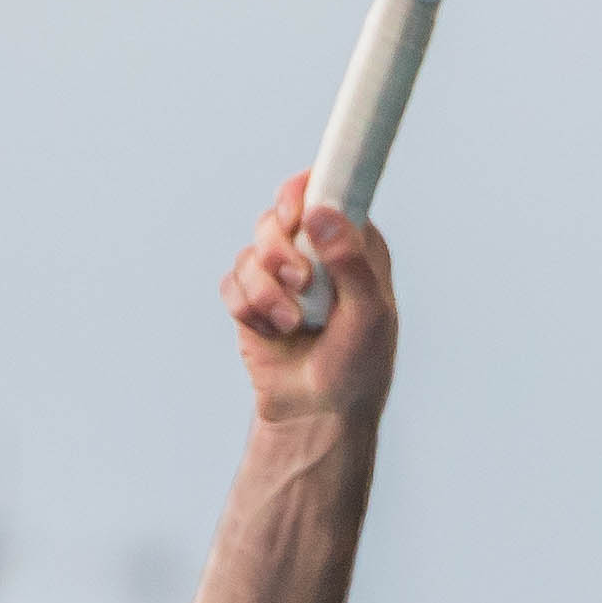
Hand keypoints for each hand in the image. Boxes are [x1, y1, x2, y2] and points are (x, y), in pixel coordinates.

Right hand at [221, 177, 394, 425]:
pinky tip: (271, 331)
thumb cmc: (358, 365)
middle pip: (278, 215)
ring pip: (252, 251)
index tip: (295, 209)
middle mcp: (315, 252)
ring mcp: (280, 275)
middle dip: (280, 249)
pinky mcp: (251, 299)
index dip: (304, 190)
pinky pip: (233, 284)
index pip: (326, 190)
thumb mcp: (369, 314)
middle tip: (299, 281)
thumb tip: (320, 212)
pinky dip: (248, 309)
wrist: (318, 412)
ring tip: (290, 323)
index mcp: (352, 243)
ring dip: (266, 291)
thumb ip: (350, 261)